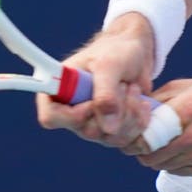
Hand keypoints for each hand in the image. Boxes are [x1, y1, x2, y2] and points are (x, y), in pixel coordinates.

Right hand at [35, 13, 155, 149]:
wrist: (136, 54)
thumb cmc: (116, 52)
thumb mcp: (109, 65)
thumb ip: (106, 93)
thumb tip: (108, 128)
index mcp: (59, 90)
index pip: (50, 117)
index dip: (72, 116)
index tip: (92, 102)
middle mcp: (72, 111)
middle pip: (88, 131)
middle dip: (115, 108)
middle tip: (123, 84)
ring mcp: (92, 123)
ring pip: (111, 138)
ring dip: (130, 113)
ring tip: (132, 88)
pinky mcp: (112, 131)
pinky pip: (127, 140)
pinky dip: (140, 121)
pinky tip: (141, 102)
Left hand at [132, 78, 191, 178]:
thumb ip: (162, 97)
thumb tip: (136, 106)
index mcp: (188, 110)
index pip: (146, 133)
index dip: (132, 137)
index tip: (129, 134)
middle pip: (150, 155)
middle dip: (140, 150)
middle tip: (141, 141)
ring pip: (162, 166)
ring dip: (156, 157)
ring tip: (162, 144)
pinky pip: (179, 171)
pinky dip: (173, 163)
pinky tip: (181, 149)